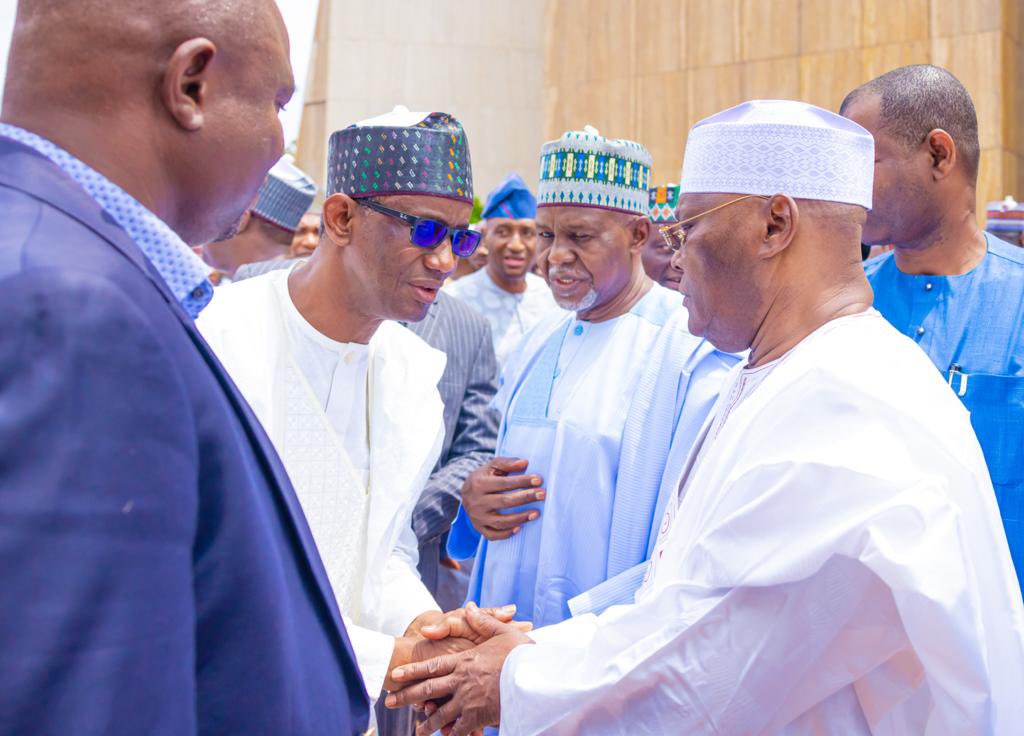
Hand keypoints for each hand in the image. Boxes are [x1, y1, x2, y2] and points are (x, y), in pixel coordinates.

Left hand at [386, 603, 533, 735]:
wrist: (536, 677)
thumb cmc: (523, 654)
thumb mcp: (504, 632)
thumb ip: (483, 622)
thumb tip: (469, 606)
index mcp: (465, 661)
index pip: (432, 666)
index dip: (412, 670)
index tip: (396, 675)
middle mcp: (462, 681)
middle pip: (428, 689)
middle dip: (407, 696)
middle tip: (390, 702)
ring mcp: (468, 701)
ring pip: (441, 714)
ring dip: (427, 723)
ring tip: (417, 730)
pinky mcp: (478, 717)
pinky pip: (459, 729)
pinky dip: (451, 734)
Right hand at [461, 457, 544, 540]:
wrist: (465, 492)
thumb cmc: (484, 477)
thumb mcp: (492, 466)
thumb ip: (507, 463)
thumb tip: (524, 463)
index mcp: (479, 484)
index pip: (504, 483)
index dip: (522, 481)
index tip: (538, 480)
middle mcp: (476, 502)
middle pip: (504, 502)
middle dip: (526, 498)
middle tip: (542, 495)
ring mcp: (477, 517)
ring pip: (500, 521)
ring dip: (520, 518)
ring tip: (536, 513)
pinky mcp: (478, 527)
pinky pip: (492, 535)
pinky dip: (506, 533)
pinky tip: (520, 528)